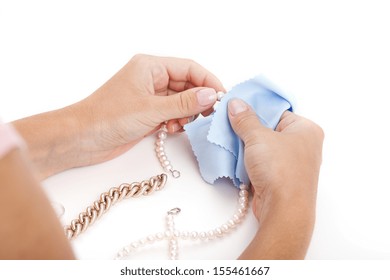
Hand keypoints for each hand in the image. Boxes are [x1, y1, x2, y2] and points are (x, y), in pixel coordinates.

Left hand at [14, 54, 223, 176]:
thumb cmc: (108, 117)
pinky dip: (176, 122)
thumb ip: (184, 103)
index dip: (208, 81)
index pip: (189, 68)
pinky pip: (171, 114)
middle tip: (209, 115)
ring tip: (182, 124)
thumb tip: (211, 95)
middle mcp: (151, 79)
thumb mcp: (151, 108)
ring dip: (186, 114)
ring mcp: (150, 98)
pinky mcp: (147, 114)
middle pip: (186, 85)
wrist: (82, 139)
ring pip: (180, 102)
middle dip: (198, 100)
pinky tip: (172, 129)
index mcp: (150, 67)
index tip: (222, 97)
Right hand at [227, 99, 323, 258]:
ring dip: (245, 145)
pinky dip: (248, 160)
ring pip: (263, 147)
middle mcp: (302, 145)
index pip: (277, 111)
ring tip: (226, 138)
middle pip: (269, 129)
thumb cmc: (280, 169)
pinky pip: (261, 162)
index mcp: (306, 129)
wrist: (283, 210)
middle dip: (248, 129)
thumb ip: (245, 119)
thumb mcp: (259, 137)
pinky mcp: (280, 178)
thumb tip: (236, 104)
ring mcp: (291, 163)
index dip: (255, 109)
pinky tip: (233, 156)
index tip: (236, 107)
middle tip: (227, 122)